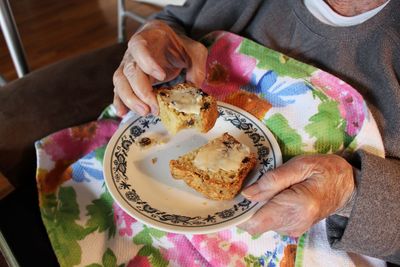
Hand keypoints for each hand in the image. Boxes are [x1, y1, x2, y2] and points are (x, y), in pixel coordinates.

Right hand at [113, 20, 207, 115]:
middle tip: (154, 107)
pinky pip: (118, 90)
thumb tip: (194, 85)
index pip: (139, 47)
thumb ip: (198, 65)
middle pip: (129, 70)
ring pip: (120, 81)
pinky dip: (119, 102)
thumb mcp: (195, 50)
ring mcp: (127, 65)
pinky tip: (123, 113)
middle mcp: (133, 52)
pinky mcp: (127, 80)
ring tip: (145, 112)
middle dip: (141, 91)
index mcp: (149, 37)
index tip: (162, 76)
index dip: (147, 62)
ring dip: (130, 99)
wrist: (169, 46)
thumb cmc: (180, 47)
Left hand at [238, 154, 354, 236]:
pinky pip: (269, 222)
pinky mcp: (293, 229)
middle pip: (255, 224)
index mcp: (297, 206)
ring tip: (267, 188)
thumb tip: (247, 194)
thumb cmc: (324, 170)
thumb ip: (273, 180)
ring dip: (258, 207)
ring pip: (261, 223)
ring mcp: (294, 229)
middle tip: (252, 186)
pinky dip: (266, 210)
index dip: (240, 212)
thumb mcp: (300, 165)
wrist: (347, 186)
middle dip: (248, 207)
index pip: (256, 222)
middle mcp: (294, 223)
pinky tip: (275, 196)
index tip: (235, 196)